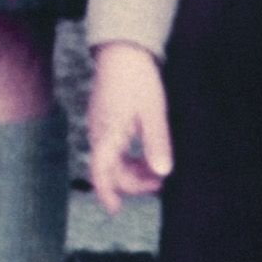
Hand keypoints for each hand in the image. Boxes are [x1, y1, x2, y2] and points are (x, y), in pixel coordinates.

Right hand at [88, 42, 172, 215]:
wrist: (123, 50)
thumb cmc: (138, 79)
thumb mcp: (153, 112)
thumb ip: (156, 144)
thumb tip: (162, 173)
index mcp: (107, 134)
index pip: (101, 173)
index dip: (107, 194)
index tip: (115, 211)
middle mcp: (98, 133)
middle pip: (109, 171)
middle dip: (132, 183)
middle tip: (159, 184)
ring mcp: (100, 126)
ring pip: (112, 160)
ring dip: (132, 170)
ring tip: (156, 170)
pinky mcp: (104, 120)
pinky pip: (113, 148)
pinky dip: (128, 157)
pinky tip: (145, 153)